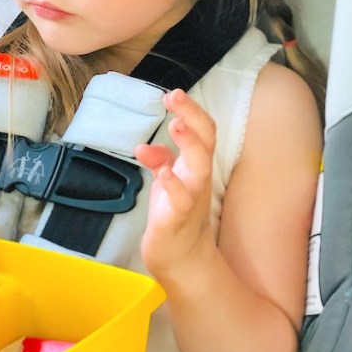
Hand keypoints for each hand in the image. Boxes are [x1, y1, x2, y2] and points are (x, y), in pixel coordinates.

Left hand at [135, 89, 215, 277]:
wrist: (181, 257)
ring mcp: (191, 197)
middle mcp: (198, 177)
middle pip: (206, 140)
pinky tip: (162, 171)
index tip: (173, 94)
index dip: (191, 110)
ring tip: (176, 125)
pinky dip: (173, 184)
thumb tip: (145, 146)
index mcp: (196, 165)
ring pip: (199, 167)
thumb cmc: (175, 213)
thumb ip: (159, 159)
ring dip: (189, 144)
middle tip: (174, 96)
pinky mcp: (177, 218)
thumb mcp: (166, 180)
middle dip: (192, 115)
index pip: (202, 131)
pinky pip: (181, 199)